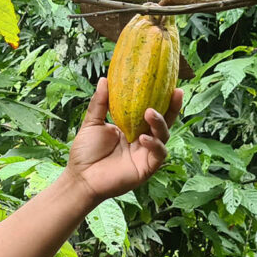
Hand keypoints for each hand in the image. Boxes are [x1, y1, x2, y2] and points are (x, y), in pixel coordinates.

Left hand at [66, 77, 183, 202]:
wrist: (80, 177)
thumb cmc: (85, 152)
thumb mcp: (92, 123)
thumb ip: (100, 103)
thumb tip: (104, 79)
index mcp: (132, 128)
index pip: (151, 111)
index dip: (161, 98)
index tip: (168, 82)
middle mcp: (142, 140)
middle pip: (164, 122)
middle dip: (173, 107)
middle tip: (176, 92)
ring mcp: (145, 154)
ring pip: (163, 136)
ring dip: (159, 123)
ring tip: (149, 113)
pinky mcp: (146, 168)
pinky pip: (158, 154)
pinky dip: (154, 144)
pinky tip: (143, 138)